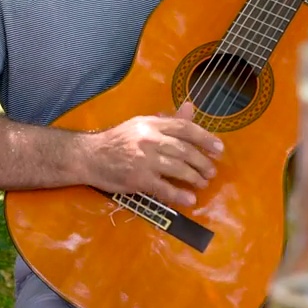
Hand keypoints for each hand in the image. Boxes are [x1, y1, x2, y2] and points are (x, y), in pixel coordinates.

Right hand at [82, 102, 221, 206]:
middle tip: (211, 171)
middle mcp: (149, 139)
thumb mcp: (141, 125)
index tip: (219, 149)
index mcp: (151, 123)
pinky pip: (164, 188)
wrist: (88, 156)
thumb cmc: (117, 141)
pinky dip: (180, 195)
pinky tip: (190, 199)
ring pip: (178, 169)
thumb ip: (168, 120)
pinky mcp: (138, 179)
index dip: (205, 138)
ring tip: (202, 183)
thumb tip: (191, 108)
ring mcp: (144, 160)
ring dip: (195, 178)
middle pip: (185, 150)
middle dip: (203, 162)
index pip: (184, 128)